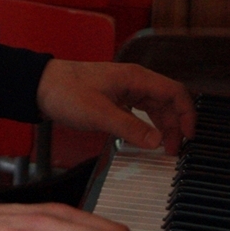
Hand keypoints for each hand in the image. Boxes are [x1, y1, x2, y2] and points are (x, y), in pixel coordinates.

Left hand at [35, 59, 195, 154]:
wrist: (40, 85)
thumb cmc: (66, 92)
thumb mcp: (99, 114)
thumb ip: (129, 128)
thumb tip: (157, 142)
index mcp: (136, 78)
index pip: (174, 92)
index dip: (187, 114)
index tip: (189, 137)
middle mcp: (134, 81)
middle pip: (167, 102)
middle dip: (175, 126)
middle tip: (174, 152)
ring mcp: (125, 89)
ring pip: (155, 107)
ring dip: (163, 127)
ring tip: (163, 149)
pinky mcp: (115, 98)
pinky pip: (140, 111)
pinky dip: (148, 125)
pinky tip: (146, 139)